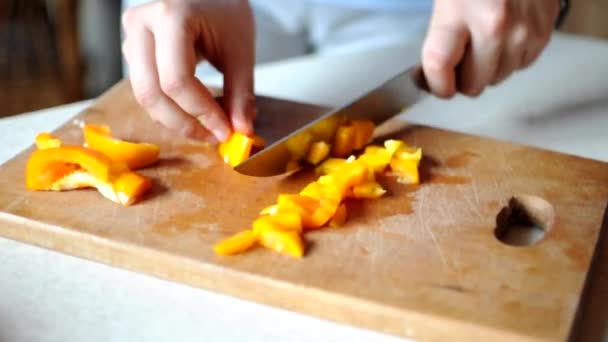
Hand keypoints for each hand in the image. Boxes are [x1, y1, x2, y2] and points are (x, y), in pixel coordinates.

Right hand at [121, 0, 255, 141]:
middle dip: (184, 123)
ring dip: (176, 119)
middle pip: (152, 92)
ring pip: (145, 95)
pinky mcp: (132, 50)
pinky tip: (195, 113)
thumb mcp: (240, 51)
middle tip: (214, 136)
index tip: (225, 131)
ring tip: (208, 126)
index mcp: (171, 16)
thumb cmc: (226, 12)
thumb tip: (242, 132)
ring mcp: (131, 37)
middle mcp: (142, 24)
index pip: (177, 80)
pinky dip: (170, 109)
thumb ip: (241, 94)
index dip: (201, 113)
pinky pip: (146, 90)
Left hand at [421, 0, 558, 97]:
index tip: (432, 83)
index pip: (439, 67)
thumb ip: (437, 34)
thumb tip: (428, 72)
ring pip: (497, 79)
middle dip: (460, 79)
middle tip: (457, 63)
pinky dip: (509, 58)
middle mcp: (494, 26)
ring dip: (486, 69)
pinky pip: (520, 65)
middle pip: (472, 84)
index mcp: (460, 12)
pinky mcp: (543, 33)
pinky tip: (502, 37)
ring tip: (481, 43)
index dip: (434, 83)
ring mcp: (523, 31)